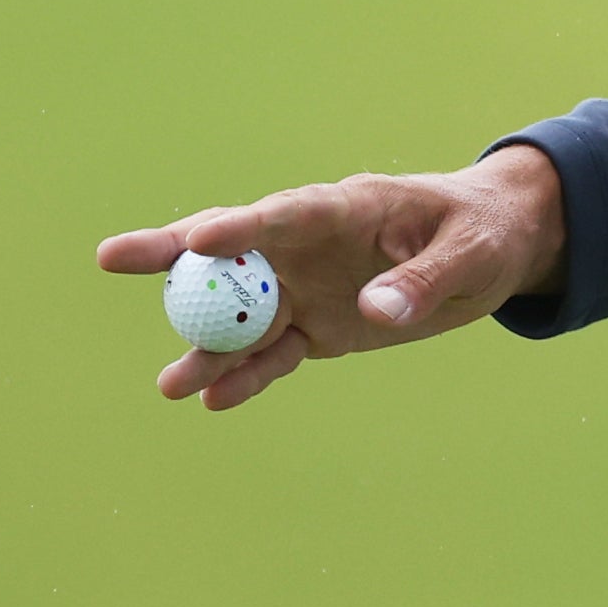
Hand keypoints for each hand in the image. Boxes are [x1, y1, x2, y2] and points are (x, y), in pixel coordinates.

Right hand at [94, 146, 566, 411]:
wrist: (496, 248)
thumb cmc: (485, 232)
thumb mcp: (471, 253)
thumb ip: (423, 280)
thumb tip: (375, 313)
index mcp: (345, 207)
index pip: (282, 213)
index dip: (239, 225)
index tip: (196, 238)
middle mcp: (310, 245)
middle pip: (232, 250)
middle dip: (172, 255)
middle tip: (111, 257)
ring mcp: (307, 287)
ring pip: (243, 313)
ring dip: (208, 345)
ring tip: (172, 384)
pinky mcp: (317, 327)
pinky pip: (274, 354)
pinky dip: (246, 376)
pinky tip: (214, 399)